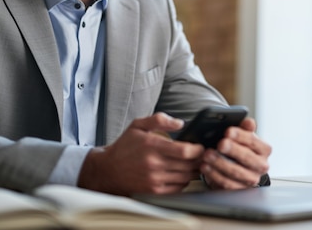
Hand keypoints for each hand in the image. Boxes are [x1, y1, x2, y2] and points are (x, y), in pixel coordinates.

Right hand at [77, 112, 203, 195]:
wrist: (109, 170)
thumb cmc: (125, 146)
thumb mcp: (138, 126)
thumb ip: (159, 120)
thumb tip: (180, 123)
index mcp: (152, 146)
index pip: (184, 150)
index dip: (197, 149)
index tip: (200, 146)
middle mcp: (154, 164)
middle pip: (188, 165)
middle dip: (199, 159)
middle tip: (202, 155)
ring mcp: (154, 180)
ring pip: (186, 177)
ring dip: (194, 170)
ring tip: (195, 163)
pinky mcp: (154, 191)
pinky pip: (178, 188)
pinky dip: (185, 181)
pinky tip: (183, 173)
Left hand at [200, 117, 270, 189]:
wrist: (238, 167)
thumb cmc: (240, 148)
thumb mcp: (243, 136)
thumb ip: (245, 128)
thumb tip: (249, 122)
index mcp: (264, 149)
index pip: (253, 141)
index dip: (240, 136)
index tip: (227, 131)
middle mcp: (261, 166)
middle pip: (247, 158)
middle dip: (232, 150)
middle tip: (220, 144)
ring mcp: (252, 179)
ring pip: (236, 172)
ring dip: (220, 163)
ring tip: (207, 155)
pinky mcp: (240, 190)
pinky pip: (227, 184)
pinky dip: (214, 175)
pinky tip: (205, 167)